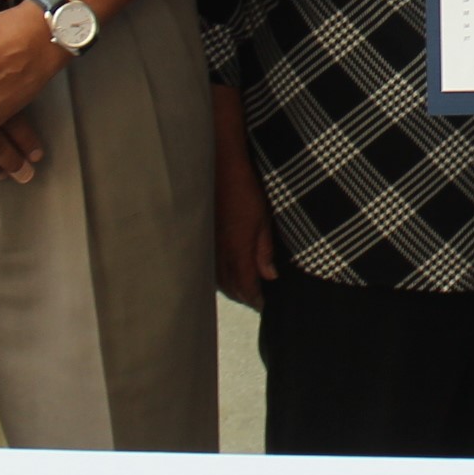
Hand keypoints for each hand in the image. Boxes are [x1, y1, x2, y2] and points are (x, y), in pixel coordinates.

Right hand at [214, 118, 278, 306]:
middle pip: (231, 287)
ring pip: (218, 279)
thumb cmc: (245, 191)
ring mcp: (209, 246)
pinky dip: (219, 276)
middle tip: (255, 300)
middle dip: (243, 296)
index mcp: (237, 251)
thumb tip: (269, 276)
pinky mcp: (203, 237)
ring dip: (231, 288)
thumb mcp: (263, 220)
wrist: (218, 169)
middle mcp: (219, 254)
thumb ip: (264, 250)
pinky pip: (209, 266)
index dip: (255, 298)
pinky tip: (224, 274)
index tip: (264, 305)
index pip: (246, 286)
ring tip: (242, 291)